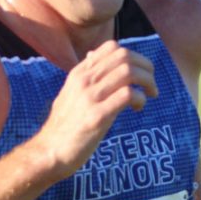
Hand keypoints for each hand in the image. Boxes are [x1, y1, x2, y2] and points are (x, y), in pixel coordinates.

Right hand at [34, 40, 157, 177]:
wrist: (49, 151)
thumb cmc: (63, 125)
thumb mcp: (70, 93)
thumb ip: (84, 76)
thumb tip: (93, 55)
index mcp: (79, 73)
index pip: (111, 47)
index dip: (134, 56)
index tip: (140, 72)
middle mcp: (83, 81)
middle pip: (124, 56)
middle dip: (146, 67)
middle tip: (151, 84)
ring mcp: (89, 98)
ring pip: (128, 72)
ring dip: (147, 82)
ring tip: (150, 95)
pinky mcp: (97, 117)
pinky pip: (126, 95)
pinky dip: (140, 98)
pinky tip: (137, 108)